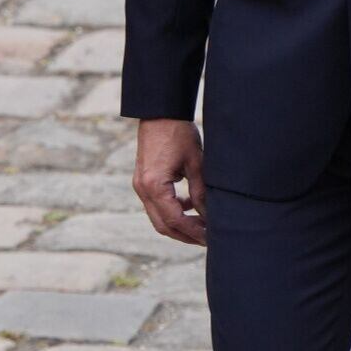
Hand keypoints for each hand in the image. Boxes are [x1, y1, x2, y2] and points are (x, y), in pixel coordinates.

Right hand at [133, 118, 207, 245]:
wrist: (160, 112)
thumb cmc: (178, 133)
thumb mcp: (195, 163)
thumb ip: (201, 192)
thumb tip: (209, 217)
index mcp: (154, 186)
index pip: (174, 220)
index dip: (193, 232)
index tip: (211, 238)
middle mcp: (142, 189)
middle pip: (162, 225)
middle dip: (185, 235)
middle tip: (207, 238)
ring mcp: (140, 185)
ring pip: (158, 217)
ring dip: (179, 224)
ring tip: (202, 225)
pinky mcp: (143, 180)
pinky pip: (156, 204)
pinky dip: (171, 210)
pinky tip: (188, 205)